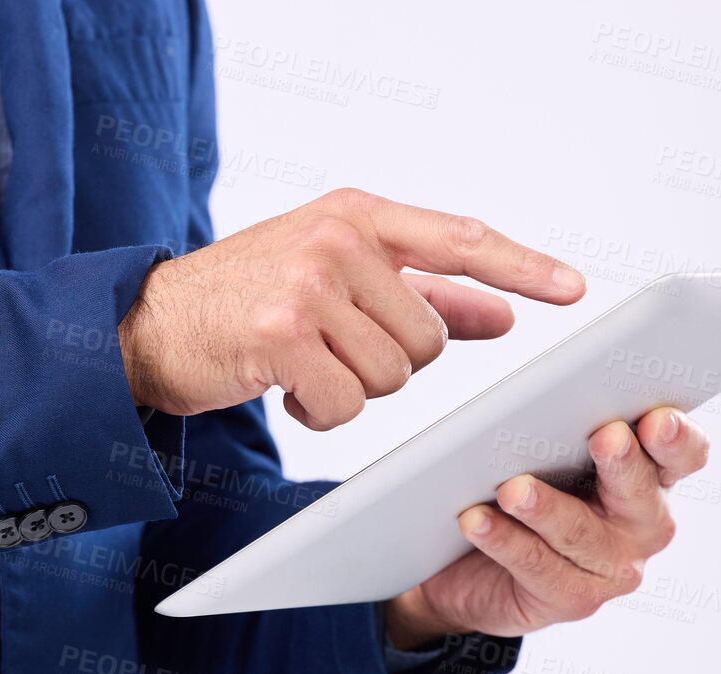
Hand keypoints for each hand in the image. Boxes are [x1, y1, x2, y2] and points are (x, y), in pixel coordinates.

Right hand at [117, 187, 585, 430]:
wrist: (146, 325)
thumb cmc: (245, 302)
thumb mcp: (334, 280)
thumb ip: (420, 292)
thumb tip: (501, 314)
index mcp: (356, 215)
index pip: (459, 239)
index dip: (521, 266)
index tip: (574, 289)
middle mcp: (337, 239)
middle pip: (427, 337)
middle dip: (388, 364)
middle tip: (331, 352)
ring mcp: (308, 284)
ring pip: (390, 375)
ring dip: (350, 390)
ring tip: (301, 366)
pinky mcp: (280, 334)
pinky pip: (345, 404)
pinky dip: (318, 412)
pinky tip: (282, 387)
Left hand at [383, 407, 711, 648]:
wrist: (470, 571)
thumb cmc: (518, 496)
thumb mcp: (546, 455)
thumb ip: (561, 428)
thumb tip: (544, 398)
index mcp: (648, 478)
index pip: (682, 454)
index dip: (677, 439)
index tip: (657, 419)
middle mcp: (642, 525)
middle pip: (641, 493)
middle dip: (622, 464)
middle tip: (605, 436)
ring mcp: (612, 568)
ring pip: (581, 533)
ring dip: (546, 508)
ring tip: (512, 489)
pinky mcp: (572, 599)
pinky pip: (536, 566)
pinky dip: (504, 541)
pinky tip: (477, 521)